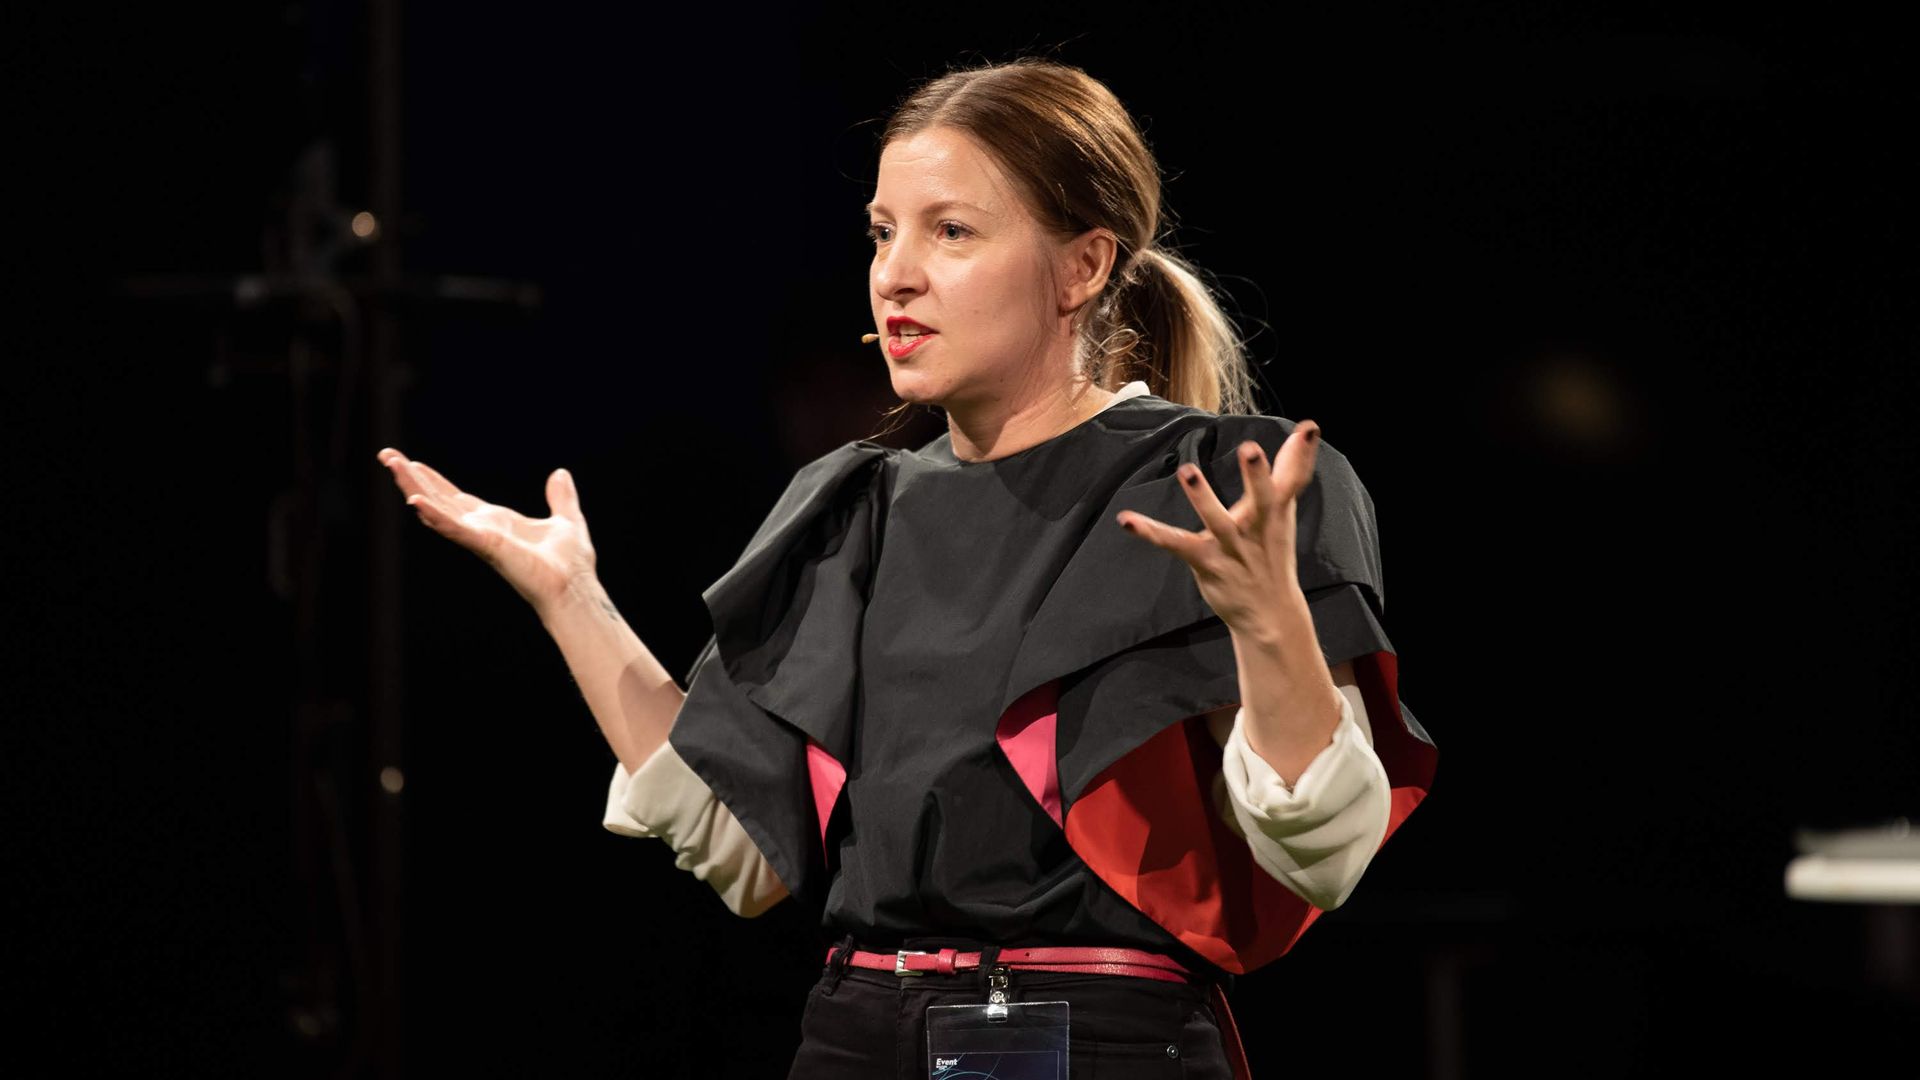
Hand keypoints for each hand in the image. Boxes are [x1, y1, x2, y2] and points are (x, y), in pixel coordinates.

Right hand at [376, 448, 597, 614]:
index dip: (434, 481)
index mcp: (496, 523)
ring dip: (414, 487)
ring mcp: (480, 538)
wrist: (575, 586)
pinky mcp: (486, 545)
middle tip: (387, 456)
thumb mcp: (566, 520)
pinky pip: (455, 528)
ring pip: (438, 509)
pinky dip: (435, 515)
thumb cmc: (570, 564)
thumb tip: (560, 474)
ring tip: (392, 465)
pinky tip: (415, 501)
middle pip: (439, 499)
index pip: (457, 498)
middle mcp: (482, 529)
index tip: (413, 463)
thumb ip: (560, 498)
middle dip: (412, 479)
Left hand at [1115, 422, 1320, 635]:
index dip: (1302, 456)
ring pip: (1217, 520)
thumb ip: (1292, 467)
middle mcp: (1256, 527)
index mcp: (1276, 511)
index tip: (1308, 429)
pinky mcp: (1205, 562)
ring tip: (1188, 471)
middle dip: (1258, 476)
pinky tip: (1126, 519)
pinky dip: (1150, 532)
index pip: (1293, 480)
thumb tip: (1309, 427)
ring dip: (1203, 497)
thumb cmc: (1272, 551)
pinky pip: (1175, 543)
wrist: (1269, 612)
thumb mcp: (1284, 509)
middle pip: (1261, 499)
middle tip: (1251, 449)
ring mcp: (1230, 546)